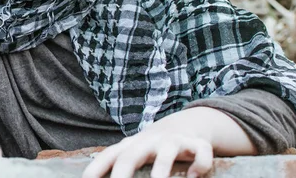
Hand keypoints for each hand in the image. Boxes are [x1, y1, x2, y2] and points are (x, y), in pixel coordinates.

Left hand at [82, 130, 212, 177]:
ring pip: (167, 152)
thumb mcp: (136, 154)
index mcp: (131, 146)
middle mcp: (149, 142)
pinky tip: (194, 177)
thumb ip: (123, 166)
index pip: (109, 156)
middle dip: (123, 174)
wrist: (186, 123)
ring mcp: (172, 141)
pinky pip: (200, 152)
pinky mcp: (196, 143)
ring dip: (162, 169)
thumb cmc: (153, 148)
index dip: (96, 169)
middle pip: (131, 156)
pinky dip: (198, 165)